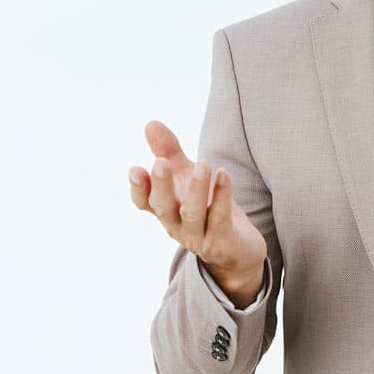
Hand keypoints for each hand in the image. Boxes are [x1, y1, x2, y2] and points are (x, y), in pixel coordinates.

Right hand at [128, 120, 267, 290]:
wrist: (238, 249)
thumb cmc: (207, 208)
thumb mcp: (187, 177)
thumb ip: (169, 152)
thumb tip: (150, 124)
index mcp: (166, 210)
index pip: (144, 202)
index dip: (138, 188)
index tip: (135, 170)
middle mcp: (177, 225)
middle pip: (164, 208)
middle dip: (161, 186)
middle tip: (160, 163)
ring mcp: (199, 236)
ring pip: (193, 214)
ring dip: (197, 189)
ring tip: (203, 164)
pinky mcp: (222, 242)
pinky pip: (220, 219)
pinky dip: (222, 197)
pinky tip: (225, 175)